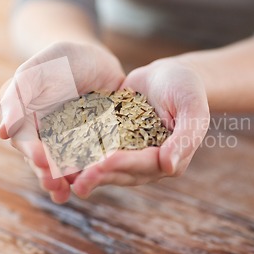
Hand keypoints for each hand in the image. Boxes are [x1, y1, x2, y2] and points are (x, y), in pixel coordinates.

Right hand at [0, 41, 124, 202]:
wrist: (93, 57)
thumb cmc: (59, 60)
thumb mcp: (37, 70)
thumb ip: (19, 95)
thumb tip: (3, 132)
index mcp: (30, 122)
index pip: (27, 141)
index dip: (32, 152)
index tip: (40, 160)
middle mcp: (49, 137)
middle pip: (46, 160)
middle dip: (49, 174)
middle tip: (55, 184)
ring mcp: (73, 142)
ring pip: (68, 165)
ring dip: (68, 180)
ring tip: (71, 191)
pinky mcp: (97, 142)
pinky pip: (94, 159)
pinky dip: (94, 170)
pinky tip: (97, 178)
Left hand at [71, 58, 209, 197]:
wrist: (169, 74)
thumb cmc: (187, 89)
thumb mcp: (193, 109)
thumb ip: (186, 137)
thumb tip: (169, 166)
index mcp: (169, 159)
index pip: (146, 165)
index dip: (125, 165)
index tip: (106, 162)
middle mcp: (147, 162)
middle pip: (122, 171)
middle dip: (100, 174)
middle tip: (77, 178)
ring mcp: (129, 153)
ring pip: (106, 165)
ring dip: (86, 171)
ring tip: (64, 175)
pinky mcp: (113, 140)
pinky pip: (96, 148)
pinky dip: (80, 152)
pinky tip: (60, 153)